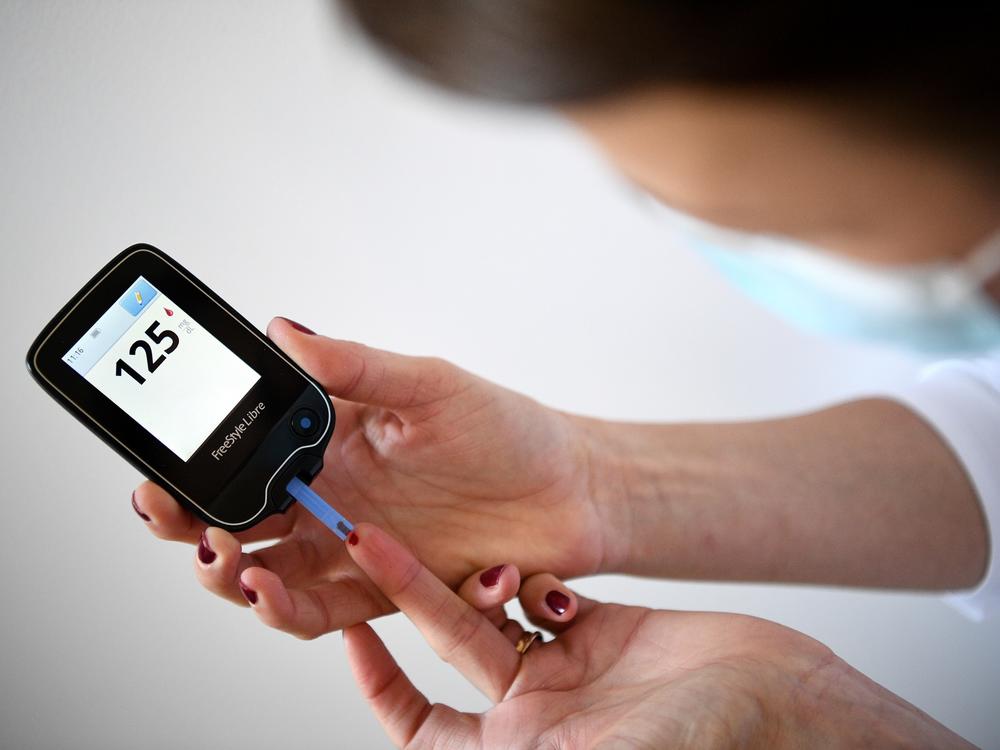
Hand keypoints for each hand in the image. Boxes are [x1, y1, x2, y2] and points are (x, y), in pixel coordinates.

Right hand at [131, 317, 610, 637]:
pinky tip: (272, 593)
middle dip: (192, 522)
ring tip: (226, 561)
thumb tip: (283, 329)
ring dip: (231, 574)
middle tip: (174, 517)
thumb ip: (357, 367)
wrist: (570, 492)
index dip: (196, 461)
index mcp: (330, 436)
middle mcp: (330, 492)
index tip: (163, 465)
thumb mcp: (431, 385)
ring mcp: (351, 544)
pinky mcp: (380, 590)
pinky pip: (317, 609)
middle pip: (237, 516)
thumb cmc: (507, 429)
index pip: (243, 449)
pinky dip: (285, 609)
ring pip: (265, 571)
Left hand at [342, 523, 974, 749]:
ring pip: (498, 612)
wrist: (789, 710)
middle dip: (414, 597)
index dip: (381, 687)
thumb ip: (528, 749)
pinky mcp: (605, 630)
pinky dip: (541, 578)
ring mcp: (571, 669)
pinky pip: (551, 592)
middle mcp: (537, 714)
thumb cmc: (705, 748)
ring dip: (476, 579)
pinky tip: (544, 576)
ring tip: (459, 548)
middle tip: (372, 544)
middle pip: (453, 648)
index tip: (352, 636)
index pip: (422, 725)